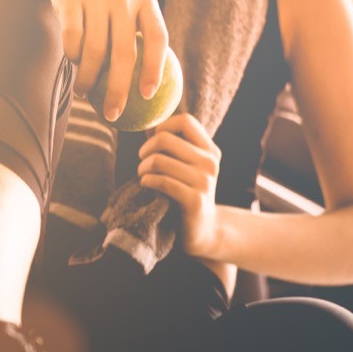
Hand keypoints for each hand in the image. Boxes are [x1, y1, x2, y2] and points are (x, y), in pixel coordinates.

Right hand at [2, 0, 167, 121]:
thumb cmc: (103, 0)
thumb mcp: (127, 8)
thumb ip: (137, 39)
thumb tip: (146, 94)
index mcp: (144, 1)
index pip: (157, 38)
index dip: (154, 68)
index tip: (147, 96)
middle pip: (124, 53)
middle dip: (118, 90)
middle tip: (113, 115)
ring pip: (94, 51)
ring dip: (88, 79)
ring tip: (84, 93)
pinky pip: (72, 39)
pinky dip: (72, 56)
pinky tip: (72, 64)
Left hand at [137, 113, 221, 258]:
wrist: (203, 230)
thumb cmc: (186, 193)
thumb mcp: (186, 166)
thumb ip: (173, 146)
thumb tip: (148, 125)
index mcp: (210, 150)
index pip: (184, 121)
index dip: (162, 127)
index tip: (153, 143)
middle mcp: (210, 162)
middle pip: (165, 139)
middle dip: (145, 150)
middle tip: (142, 163)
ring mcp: (204, 181)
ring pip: (158, 160)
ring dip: (143, 168)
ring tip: (143, 176)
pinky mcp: (194, 200)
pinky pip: (161, 181)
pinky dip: (147, 181)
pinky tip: (146, 185)